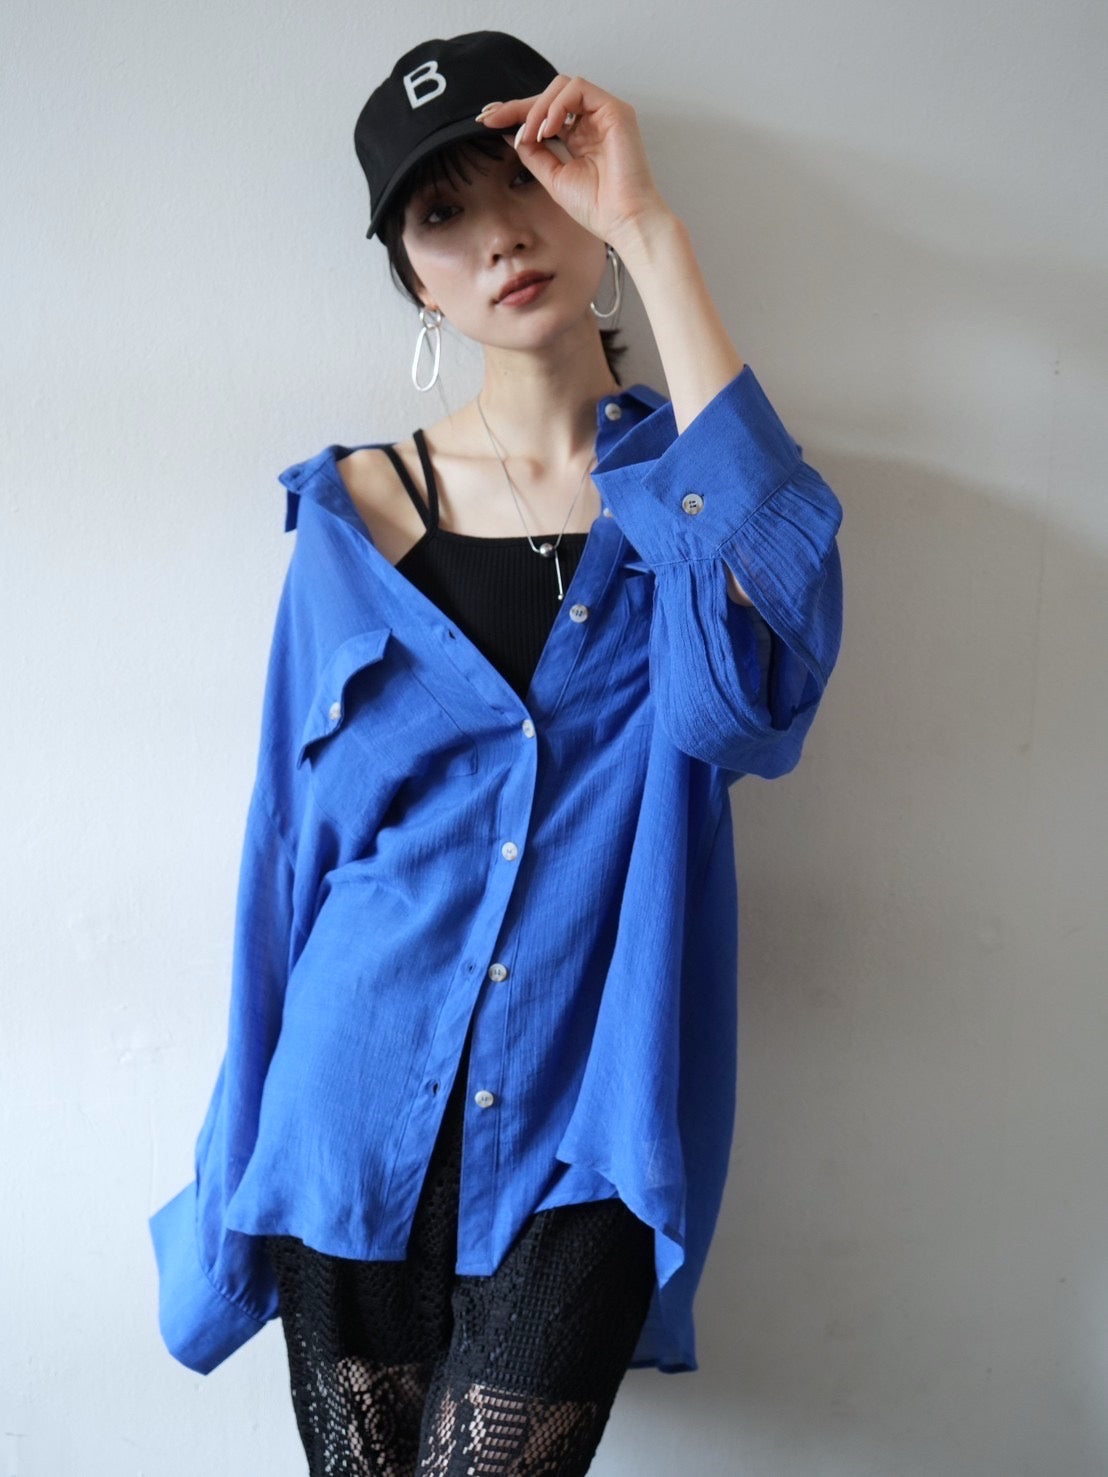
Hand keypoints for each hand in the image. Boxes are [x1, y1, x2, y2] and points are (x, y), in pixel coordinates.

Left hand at [476, 76, 671, 246]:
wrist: (624, 221)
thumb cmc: (598, 207)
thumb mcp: (554, 178)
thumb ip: (534, 153)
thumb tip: (510, 134)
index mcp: (580, 137)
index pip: (545, 114)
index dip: (515, 113)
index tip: (487, 121)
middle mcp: (593, 121)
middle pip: (551, 95)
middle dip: (519, 105)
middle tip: (494, 119)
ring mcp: (605, 113)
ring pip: (562, 87)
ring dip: (539, 107)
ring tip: (530, 134)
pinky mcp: (615, 110)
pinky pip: (578, 89)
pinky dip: (557, 105)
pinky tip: (547, 128)